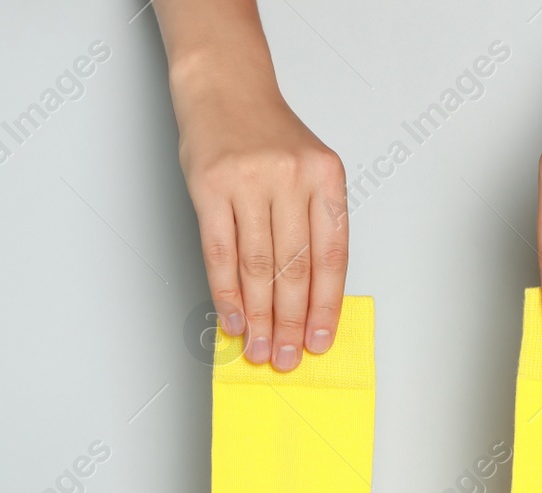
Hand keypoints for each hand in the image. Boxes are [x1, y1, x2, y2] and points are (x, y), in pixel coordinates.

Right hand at [159, 1, 347, 371]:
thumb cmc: (268, 135)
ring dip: (258, 315)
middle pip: (294, 267)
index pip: (330, 256)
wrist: (224, 86)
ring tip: (258, 347)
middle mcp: (290, 178)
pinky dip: (226, 291)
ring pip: (257, 265)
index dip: (324, 306)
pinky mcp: (210, 186)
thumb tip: (308, 299)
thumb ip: (313, 225)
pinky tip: (232, 317)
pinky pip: (220, 252)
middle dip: (289, 321)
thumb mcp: (308, 169)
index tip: (318, 342)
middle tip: (284, 356)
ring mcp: (249, 181)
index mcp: (325, 177)